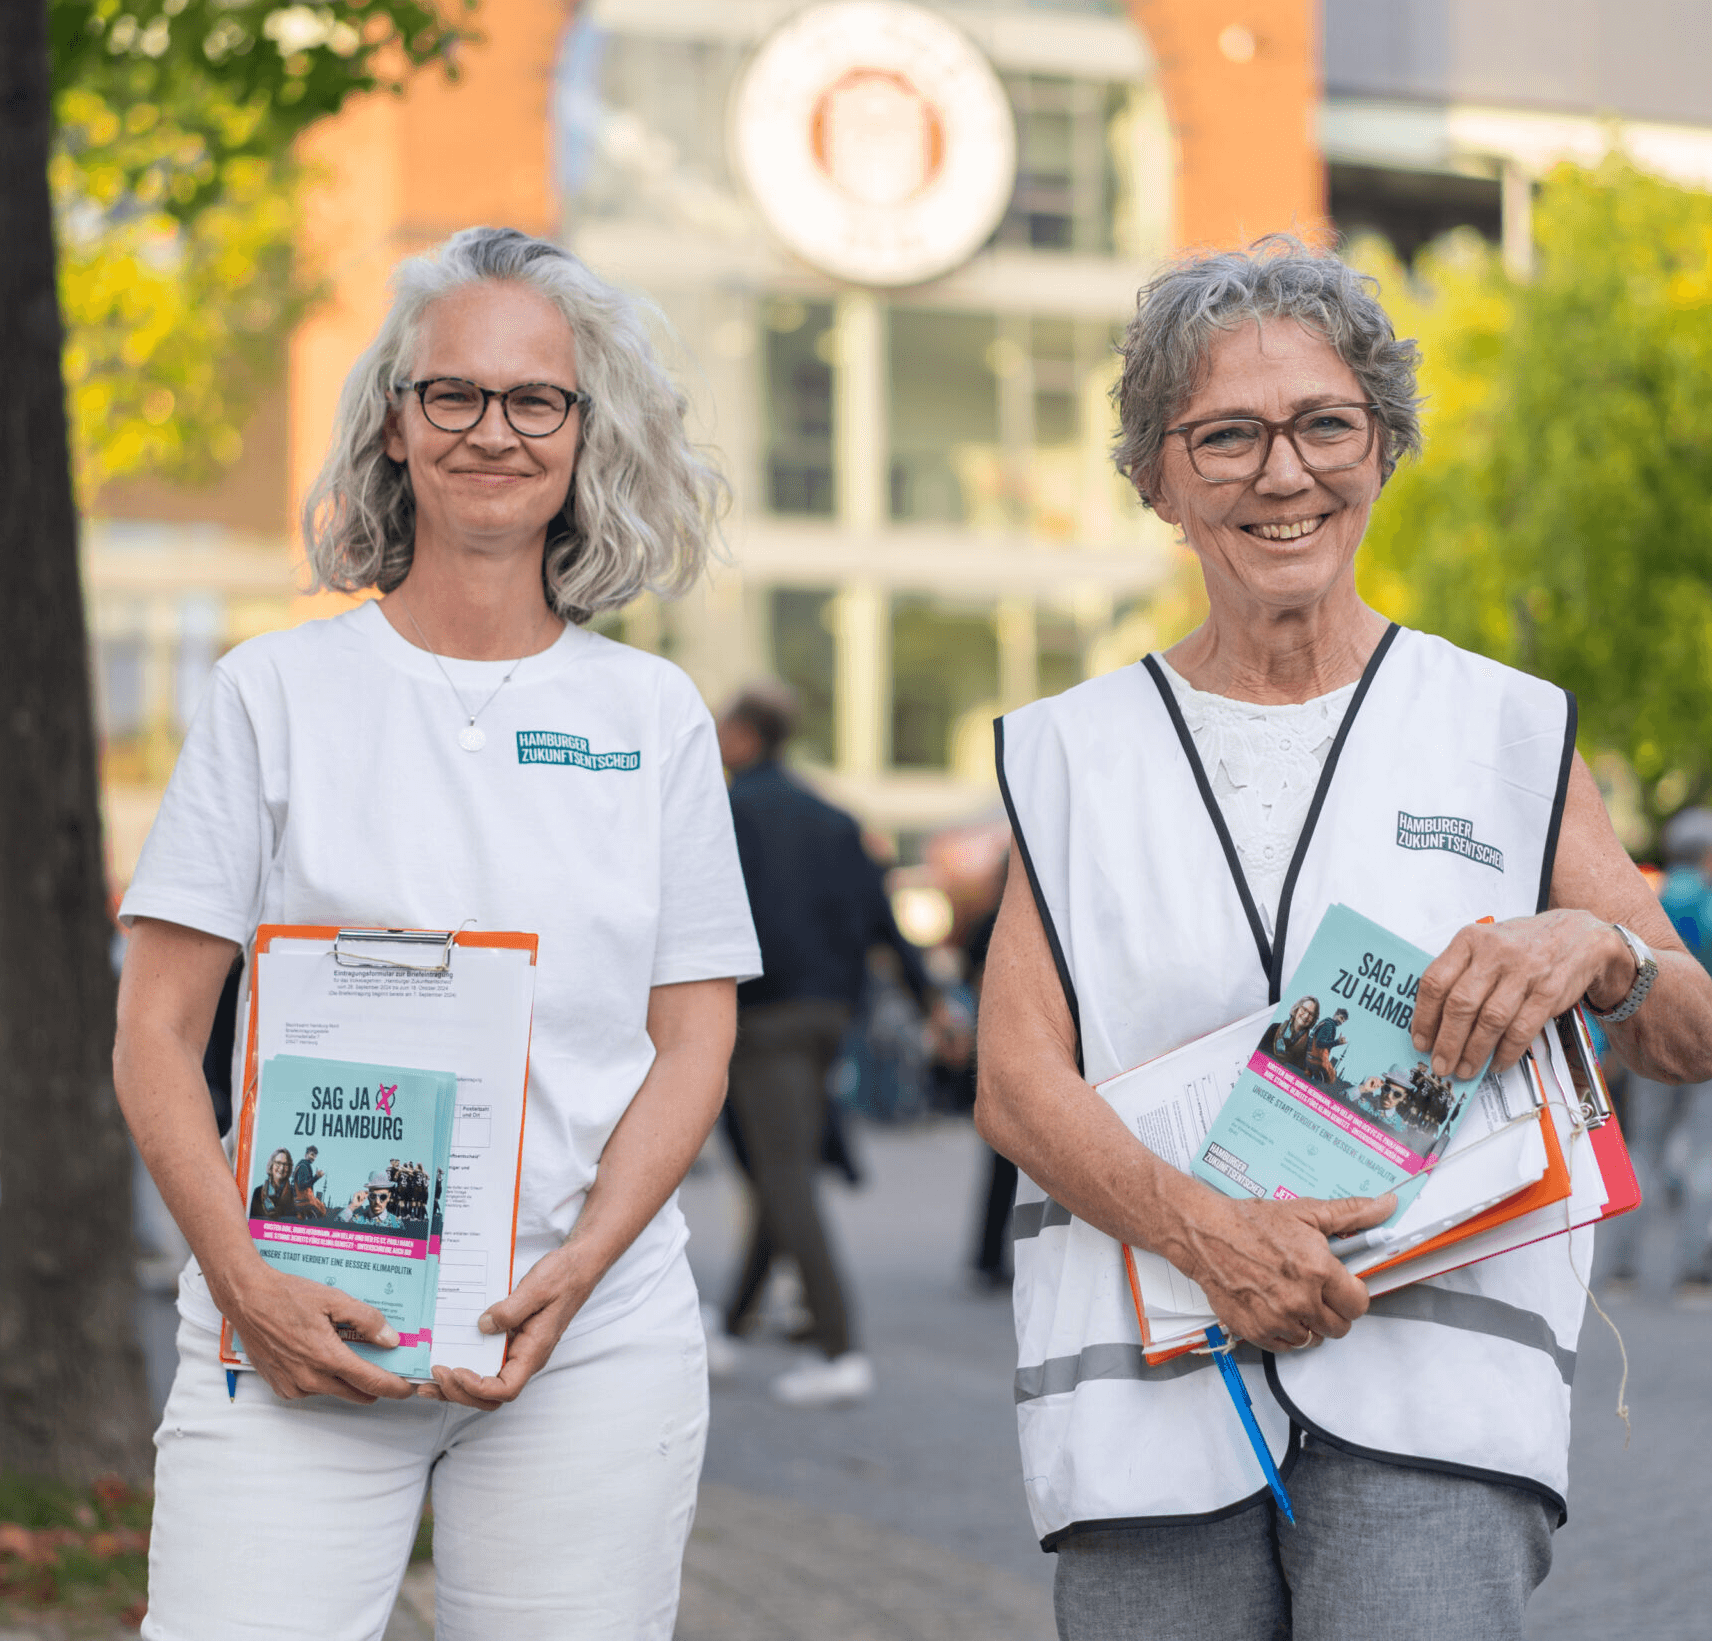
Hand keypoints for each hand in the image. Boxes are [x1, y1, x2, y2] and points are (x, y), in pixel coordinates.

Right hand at [218, 1262, 414, 1403]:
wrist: (247, 1299)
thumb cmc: (288, 1296)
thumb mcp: (334, 1300)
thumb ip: (366, 1320)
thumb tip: (390, 1340)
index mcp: (327, 1358)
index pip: (371, 1382)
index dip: (393, 1387)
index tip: (407, 1388)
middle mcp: (309, 1379)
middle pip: (355, 1393)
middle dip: (373, 1385)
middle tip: (384, 1368)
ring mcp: (292, 1386)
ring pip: (332, 1390)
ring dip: (344, 1378)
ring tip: (343, 1349)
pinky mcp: (280, 1387)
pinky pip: (311, 1389)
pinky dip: (321, 1377)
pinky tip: (318, 1354)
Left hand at [415, 1247, 592, 1410]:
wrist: (577, 1267)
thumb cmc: (562, 1277)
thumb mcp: (537, 1288)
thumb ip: (511, 1309)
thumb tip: (483, 1326)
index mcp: (534, 1351)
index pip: (505, 1389)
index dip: (477, 1388)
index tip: (455, 1370)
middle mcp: (525, 1358)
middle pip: (491, 1396)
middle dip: (459, 1392)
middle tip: (432, 1376)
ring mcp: (517, 1352)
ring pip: (485, 1385)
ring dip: (456, 1388)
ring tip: (427, 1382)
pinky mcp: (509, 1343)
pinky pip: (485, 1365)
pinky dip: (463, 1369)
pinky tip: (445, 1359)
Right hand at [1165, 1189, 1394, 1352]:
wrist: (1205, 1234)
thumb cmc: (1251, 1223)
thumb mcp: (1305, 1212)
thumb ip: (1352, 1213)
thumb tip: (1387, 1205)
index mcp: (1318, 1270)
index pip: (1358, 1304)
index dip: (1352, 1295)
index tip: (1342, 1287)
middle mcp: (1300, 1299)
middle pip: (1339, 1327)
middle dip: (1334, 1310)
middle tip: (1318, 1292)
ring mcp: (1277, 1319)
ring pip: (1313, 1339)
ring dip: (1310, 1323)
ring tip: (1294, 1299)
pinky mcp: (1256, 1331)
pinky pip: (1286, 1347)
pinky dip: (1285, 1333)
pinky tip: (1277, 1309)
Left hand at [1411, 911, 1631, 1080]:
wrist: (1578, 935)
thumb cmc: (1523, 944)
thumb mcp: (1485, 944)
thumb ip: (1460, 972)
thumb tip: (1433, 1019)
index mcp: (1470, 940)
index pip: (1436, 981)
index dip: (1424, 1016)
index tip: (1420, 1040)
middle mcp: (1495, 953)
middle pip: (1461, 1005)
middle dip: (1447, 1042)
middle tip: (1440, 1063)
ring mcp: (1524, 972)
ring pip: (1490, 1020)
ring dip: (1474, 1052)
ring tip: (1465, 1069)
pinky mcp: (1548, 991)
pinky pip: (1521, 1029)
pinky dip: (1506, 1051)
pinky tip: (1496, 1062)